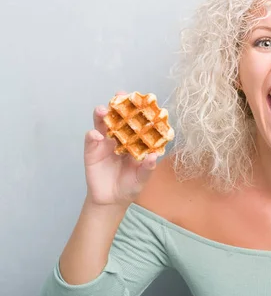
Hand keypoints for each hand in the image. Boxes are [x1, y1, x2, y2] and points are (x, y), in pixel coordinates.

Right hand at [83, 91, 158, 206]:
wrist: (111, 200)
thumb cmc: (130, 185)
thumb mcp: (142, 178)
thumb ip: (147, 168)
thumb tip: (154, 157)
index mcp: (134, 141)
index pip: (136, 122)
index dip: (138, 110)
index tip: (142, 99)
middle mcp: (119, 138)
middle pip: (117, 118)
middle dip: (118, 105)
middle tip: (119, 95)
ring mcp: (104, 143)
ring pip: (102, 124)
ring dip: (101, 115)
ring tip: (102, 110)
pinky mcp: (92, 151)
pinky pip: (90, 140)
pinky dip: (92, 136)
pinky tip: (96, 135)